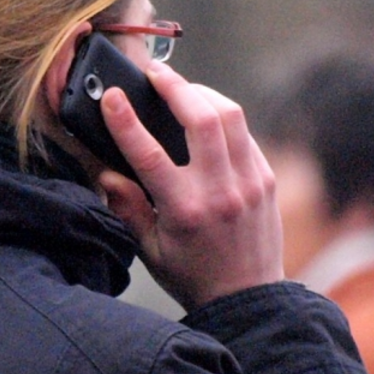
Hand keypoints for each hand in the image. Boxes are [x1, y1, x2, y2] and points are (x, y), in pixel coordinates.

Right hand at [97, 61, 283, 310]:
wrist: (248, 299)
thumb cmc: (192, 274)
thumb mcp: (149, 249)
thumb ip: (127, 207)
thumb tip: (107, 171)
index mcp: (184, 211)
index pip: (149, 154)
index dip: (126, 120)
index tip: (111, 97)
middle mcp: (220, 191)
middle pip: (202, 118)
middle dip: (175, 86)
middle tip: (155, 74)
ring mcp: (248, 182)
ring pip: (230, 116)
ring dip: (202, 93)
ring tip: (181, 88)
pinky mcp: (266, 178)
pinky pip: (245, 133)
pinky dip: (223, 117)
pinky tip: (206, 115)